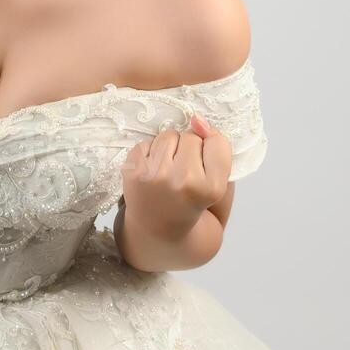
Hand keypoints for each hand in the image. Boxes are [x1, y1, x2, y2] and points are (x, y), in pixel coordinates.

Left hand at [120, 114, 232, 238]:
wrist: (159, 230)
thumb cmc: (193, 204)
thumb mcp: (218, 184)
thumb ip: (217, 149)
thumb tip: (196, 118)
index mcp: (210, 188)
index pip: (218, 142)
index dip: (212, 152)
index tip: (205, 171)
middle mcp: (181, 181)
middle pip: (192, 136)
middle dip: (190, 150)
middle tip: (185, 174)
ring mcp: (154, 175)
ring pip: (169, 134)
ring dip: (170, 148)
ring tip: (169, 171)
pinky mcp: (132, 170)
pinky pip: (147, 142)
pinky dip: (151, 154)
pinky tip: (153, 173)